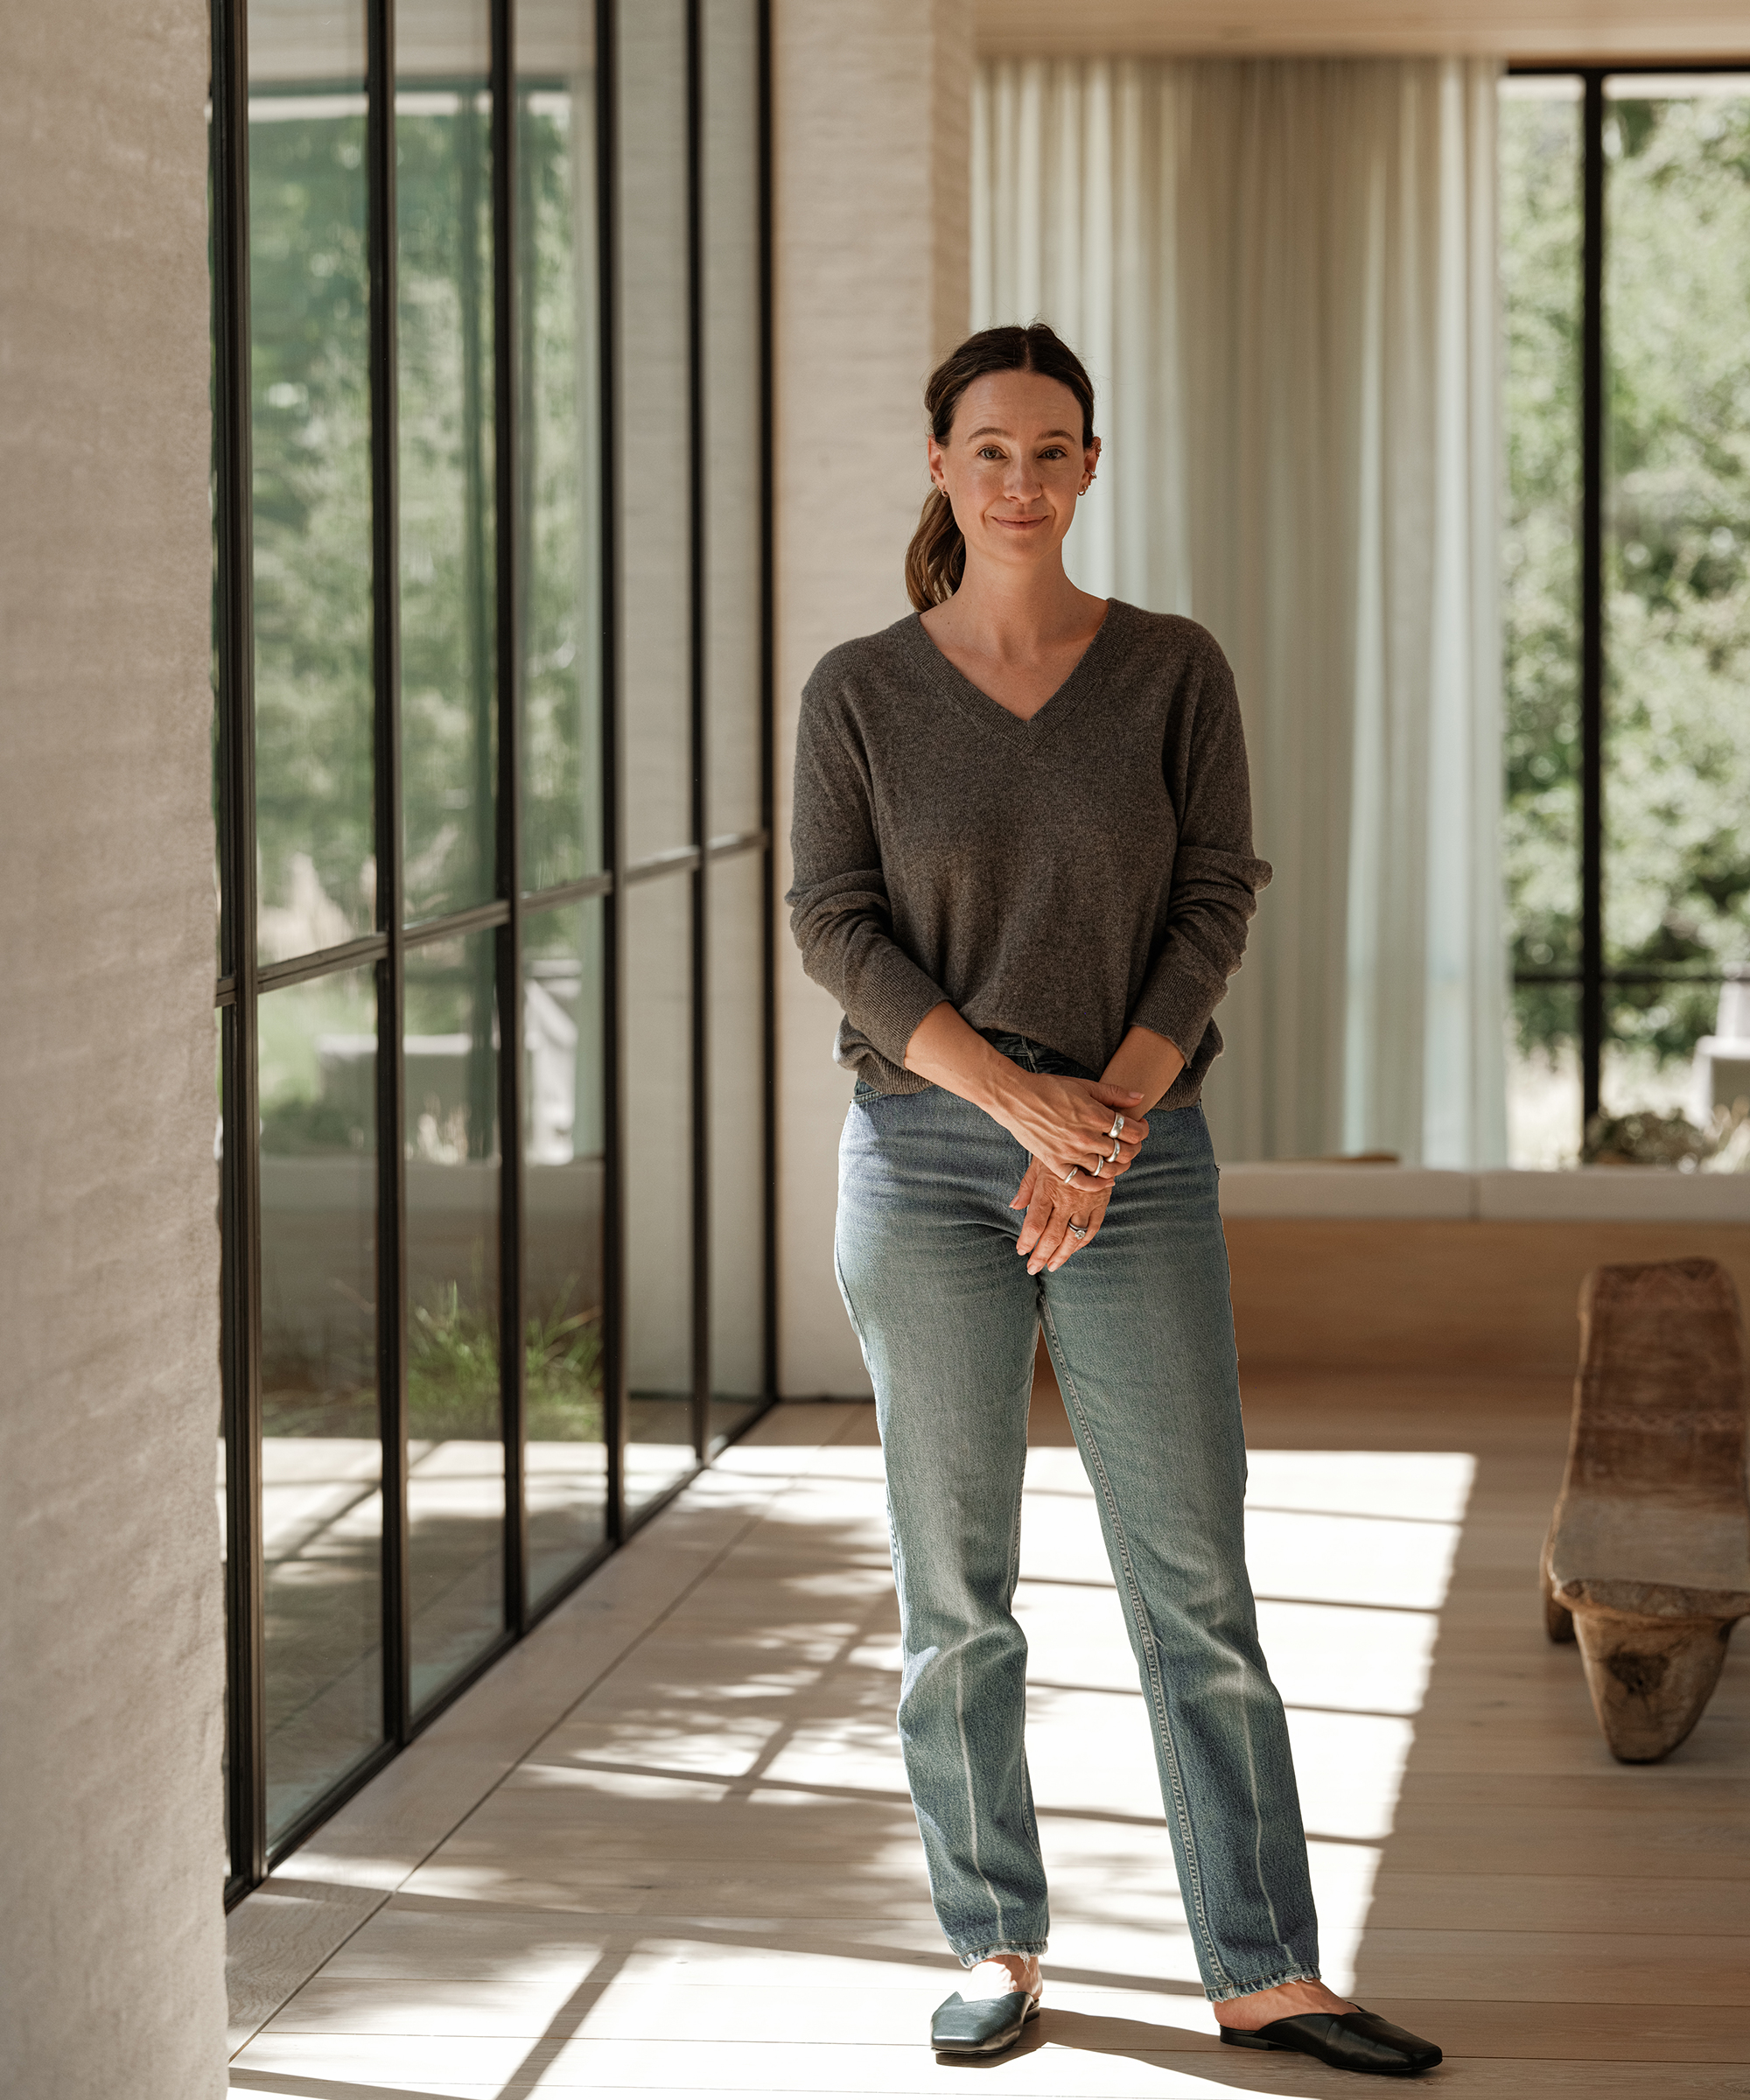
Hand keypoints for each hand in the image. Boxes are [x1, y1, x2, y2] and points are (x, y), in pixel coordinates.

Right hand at [990, 1071, 1147, 1186]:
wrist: (1016, 1098)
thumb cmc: (1049, 1088)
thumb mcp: (1084, 1085)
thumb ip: (1113, 1093)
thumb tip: (1139, 1098)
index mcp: (1095, 1115)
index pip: (1132, 1131)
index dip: (1142, 1131)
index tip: (1140, 1127)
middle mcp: (1085, 1137)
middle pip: (1123, 1152)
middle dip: (1134, 1148)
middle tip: (1133, 1144)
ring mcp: (1070, 1152)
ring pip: (1107, 1169)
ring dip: (1119, 1167)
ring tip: (1119, 1159)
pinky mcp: (1055, 1163)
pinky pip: (1082, 1182)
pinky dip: (1098, 1185)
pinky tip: (1106, 1181)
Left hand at [1012, 1156, 1110, 1272]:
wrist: (1097, 1135)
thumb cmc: (1061, 1145)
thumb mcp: (1039, 1160)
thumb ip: (1027, 1186)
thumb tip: (1014, 1207)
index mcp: (1049, 1188)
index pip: (1035, 1222)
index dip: (1027, 1241)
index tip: (1021, 1251)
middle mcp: (1067, 1198)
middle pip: (1052, 1235)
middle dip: (1041, 1255)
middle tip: (1032, 1268)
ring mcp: (1086, 1202)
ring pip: (1073, 1236)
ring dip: (1061, 1255)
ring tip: (1052, 1266)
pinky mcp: (1102, 1201)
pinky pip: (1092, 1228)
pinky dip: (1082, 1242)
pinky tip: (1073, 1249)